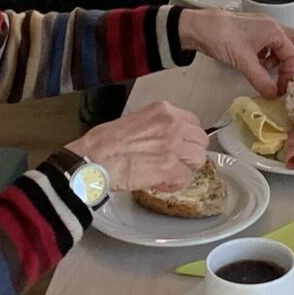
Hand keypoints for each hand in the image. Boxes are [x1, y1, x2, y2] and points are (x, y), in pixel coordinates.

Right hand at [65, 99, 208, 194]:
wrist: (93, 159)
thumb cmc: (102, 142)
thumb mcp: (133, 120)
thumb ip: (154, 126)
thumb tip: (162, 139)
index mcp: (162, 110)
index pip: (193, 122)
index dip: (187, 138)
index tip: (180, 146)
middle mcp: (171, 124)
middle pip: (200, 140)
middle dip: (190, 153)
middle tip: (177, 162)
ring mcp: (172, 145)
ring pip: (199, 158)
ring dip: (186, 168)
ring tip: (169, 174)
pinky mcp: (169, 167)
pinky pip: (187, 178)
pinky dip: (176, 184)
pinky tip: (162, 184)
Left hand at [176, 8, 293, 97]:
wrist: (199, 27)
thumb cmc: (222, 38)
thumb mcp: (244, 63)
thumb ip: (261, 80)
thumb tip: (273, 93)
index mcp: (273, 30)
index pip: (292, 54)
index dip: (288, 73)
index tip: (281, 88)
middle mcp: (270, 25)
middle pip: (292, 43)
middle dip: (289, 61)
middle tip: (280, 75)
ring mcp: (260, 26)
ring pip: (279, 42)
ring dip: (276, 58)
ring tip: (263, 69)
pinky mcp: (250, 29)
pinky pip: (266, 42)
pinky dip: (266, 53)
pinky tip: (254, 62)